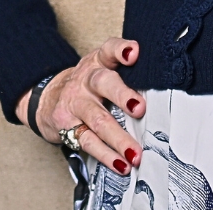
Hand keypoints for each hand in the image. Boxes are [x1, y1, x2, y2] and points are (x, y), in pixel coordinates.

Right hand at [20, 38, 145, 175]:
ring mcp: (75, 103)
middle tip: (140, 109)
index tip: (134, 53)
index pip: (110, 48)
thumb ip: (128, 69)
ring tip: (135, 153)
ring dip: (119, 139)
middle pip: (104, 83)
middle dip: (122, 96)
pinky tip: (121, 164)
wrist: (48, 98)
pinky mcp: (66, 126)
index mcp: (99, 62)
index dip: (121, 49)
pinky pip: (88, 142)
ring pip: (98, 120)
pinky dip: (107, 155)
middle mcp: (85, 80)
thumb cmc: (88, 82)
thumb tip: (164, 81)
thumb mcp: (104, 66)